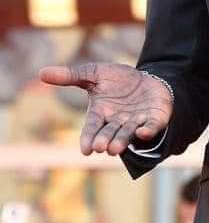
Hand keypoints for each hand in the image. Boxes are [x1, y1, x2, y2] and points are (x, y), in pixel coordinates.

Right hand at [39, 63, 173, 155]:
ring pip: (128, 134)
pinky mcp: (154, 118)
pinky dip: (148, 131)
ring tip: (115, 148)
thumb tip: (41, 72)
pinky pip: (152, 127)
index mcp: (101, 113)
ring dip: (122, 140)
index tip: (86, 149)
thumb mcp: (95, 73)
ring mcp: (136, 122)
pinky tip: (143, 132)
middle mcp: (117, 121)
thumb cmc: (119, 80)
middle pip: (110, 133)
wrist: (148, 78)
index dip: (88, 138)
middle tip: (102, 147)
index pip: (92, 128)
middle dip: (106, 140)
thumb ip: (71, 76)